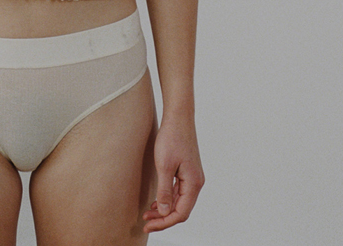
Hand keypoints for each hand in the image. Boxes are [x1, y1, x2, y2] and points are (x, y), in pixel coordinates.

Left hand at [142, 112, 203, 232]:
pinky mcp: (187, 171)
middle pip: (181, 209)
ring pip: (179, 201)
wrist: (178, 117)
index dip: (165, 222)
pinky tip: (156, 202)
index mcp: (193, 184)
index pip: (181, 213)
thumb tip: (164, 212)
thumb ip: (164, 191)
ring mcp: (192, 177)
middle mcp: (196, 183)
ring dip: (165, 209)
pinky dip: (168, 199)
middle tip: (146, 222)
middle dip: (163, 218)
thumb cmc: (171, 138)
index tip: (149, 225)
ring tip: (148, 214)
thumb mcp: (164, 166)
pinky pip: (179, 192)